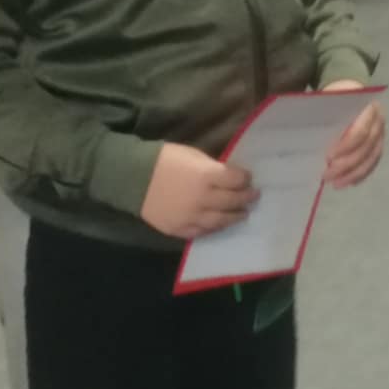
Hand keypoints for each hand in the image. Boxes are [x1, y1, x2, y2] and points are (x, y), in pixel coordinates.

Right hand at [139, 143, 257, 238]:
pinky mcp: (178, 229)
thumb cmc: (165, 160)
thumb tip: (230, 176)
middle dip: (246, 198)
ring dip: (234, 217)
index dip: (245, 179)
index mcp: (207, 176)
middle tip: (254, 197)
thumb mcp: (194, 156)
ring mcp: (190, 217)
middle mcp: (202, 199)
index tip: (248, 178)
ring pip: (220, 221)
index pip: (236, 180)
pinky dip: (213, 229)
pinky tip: (219, 224)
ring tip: (242, 214)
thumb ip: (214, 167)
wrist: (134, 177)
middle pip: (232, 201)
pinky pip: (201, 232)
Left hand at [321, 81, 384, 188]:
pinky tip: (348, 182)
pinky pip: (372, 163)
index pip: (361, 131)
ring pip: (371, 158)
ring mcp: (381, 134)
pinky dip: (360, 175)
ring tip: (336, 184)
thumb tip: (308, 136)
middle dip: (347, 164)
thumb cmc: (336, 98)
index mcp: (369, 108)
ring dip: (354, 174)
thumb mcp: (329, 100)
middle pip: (367, 148)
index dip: (345, 147)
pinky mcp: (378, 145)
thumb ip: (323, 115)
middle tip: (327, 175)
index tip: (328, 157)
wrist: (350, 92)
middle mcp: (379, 122)